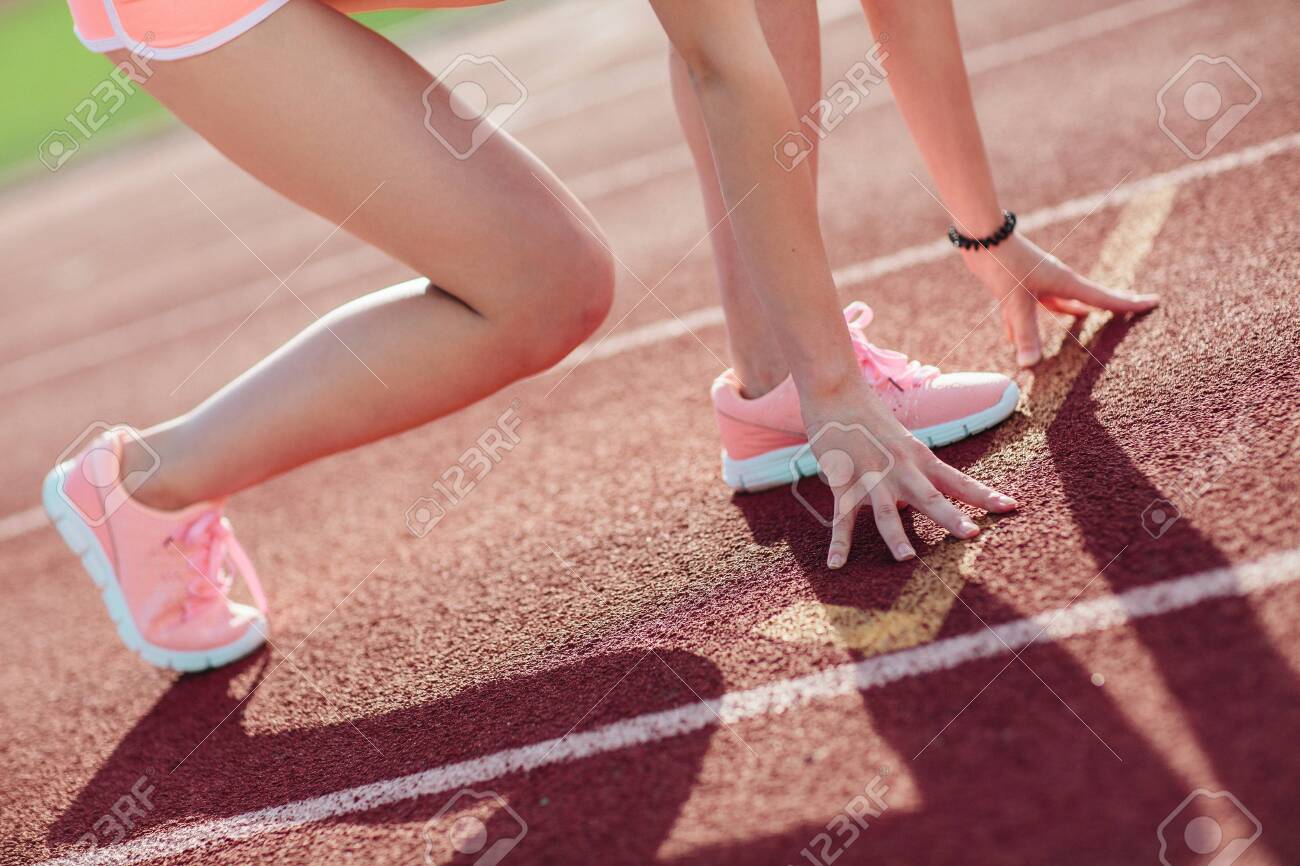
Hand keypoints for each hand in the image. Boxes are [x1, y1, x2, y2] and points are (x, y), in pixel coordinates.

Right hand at [801, 384, 1017, 568]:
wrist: (836, 391)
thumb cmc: (871, 417)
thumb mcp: (901, 442)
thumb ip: (910, 473)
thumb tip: (911, 504)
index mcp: (919, 458)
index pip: (958, 480)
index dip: (984, 495)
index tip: (1011, 507)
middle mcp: (899, 468)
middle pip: (928, 496)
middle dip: (951, 516)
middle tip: (972, 535)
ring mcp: (870, 475)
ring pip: (885, 510)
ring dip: (895, 535)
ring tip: (907, 558)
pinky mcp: (842, 480)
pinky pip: (841, 517)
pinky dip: (839, 543)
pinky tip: (837, 564)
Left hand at [962, 233, 1159, 366]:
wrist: (981, 237)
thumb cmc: (1002, 263)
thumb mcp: (1015, 301)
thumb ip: (1024, 332)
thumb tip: (1031, 365)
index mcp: (1064, 282)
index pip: (1103, 297)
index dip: (1127, 304)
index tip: (1153, 302)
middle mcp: (1055, 281)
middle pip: (1089, 297)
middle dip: (1110, 303)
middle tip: (1134, 305)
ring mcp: (1038, 281)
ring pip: (1061, 301)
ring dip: (1073, 310)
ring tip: (1086, 318)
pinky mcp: (1020, 284)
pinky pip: (1033, 305)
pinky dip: (1032, 320)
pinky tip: (1018, 337)